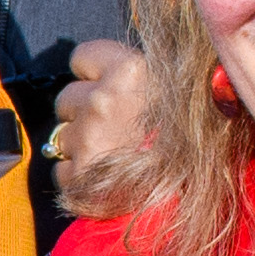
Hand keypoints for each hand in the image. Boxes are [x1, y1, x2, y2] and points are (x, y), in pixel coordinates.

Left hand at [48, 38, 176, 217]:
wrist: (190, 198)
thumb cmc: (193, 147)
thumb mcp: (176, 96)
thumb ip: (139, 80)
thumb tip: (115, 74)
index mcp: (130, 72)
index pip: (82, 56)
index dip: (92, 74)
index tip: (106, 87)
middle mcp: (104, 100)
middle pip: (68, 96)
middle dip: (83, 112)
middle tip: (115, 129)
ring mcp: (88, 137)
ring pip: (61, 134)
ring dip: (80, 145)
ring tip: (114, 157)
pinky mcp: (79, 173)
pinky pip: (63, 170)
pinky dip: (78, 176)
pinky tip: (106, 178)